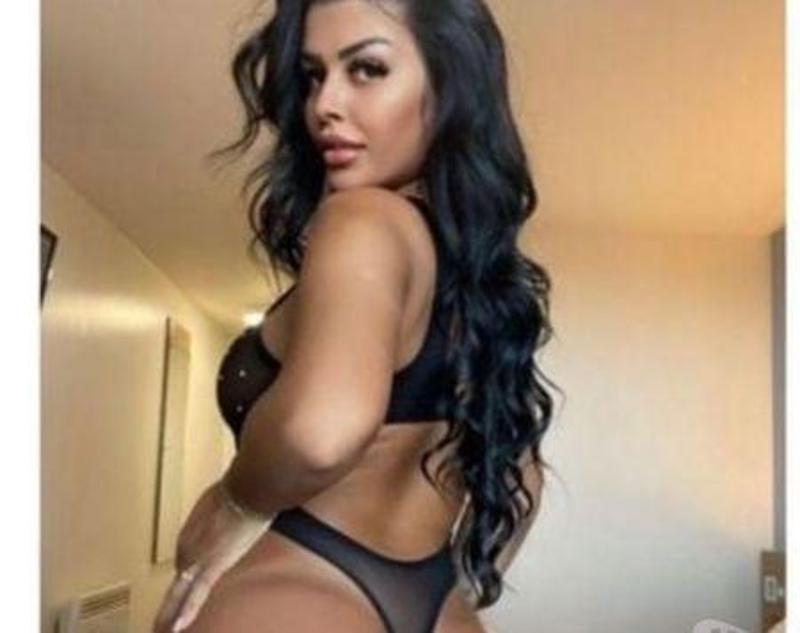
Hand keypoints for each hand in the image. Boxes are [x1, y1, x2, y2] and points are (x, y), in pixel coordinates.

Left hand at [152, 478, 271, 632]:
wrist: (248, 489)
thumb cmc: (239, 488)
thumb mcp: (221, 502)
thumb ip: (218, 516)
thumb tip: (227, 512)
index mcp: (188, 531)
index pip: (185, 560)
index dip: (187, 573)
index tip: (187, 583)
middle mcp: (187, 546)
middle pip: (178, 580)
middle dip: (170, 602)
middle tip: (157, 624)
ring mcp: (198, 557)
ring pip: (180, 591)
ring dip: (172, 611)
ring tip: (164, 630)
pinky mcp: (214, 566)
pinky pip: (196, 594)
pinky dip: (187, 610)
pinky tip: (177, 627)